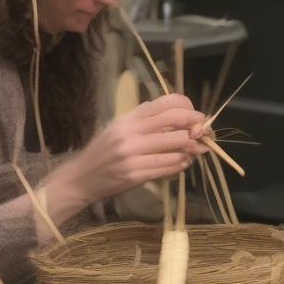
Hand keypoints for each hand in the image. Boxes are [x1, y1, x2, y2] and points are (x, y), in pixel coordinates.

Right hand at [62, 94, 207, 202]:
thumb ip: (142, 118)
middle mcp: (129, 135)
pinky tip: (181, 163)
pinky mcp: (134, 176)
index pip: (165, 104)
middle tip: (203, 134)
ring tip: (193, 152)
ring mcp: (131, 156)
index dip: (188, 107)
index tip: (196, 116)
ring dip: (190, 150)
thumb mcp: (117, 128)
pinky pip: (167, 167)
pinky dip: (180, 165)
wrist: (80, 179)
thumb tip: (174, 110)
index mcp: (127, 120)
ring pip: (176, 147)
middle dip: (196, 128)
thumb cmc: (101, 152)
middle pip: (176, 123)